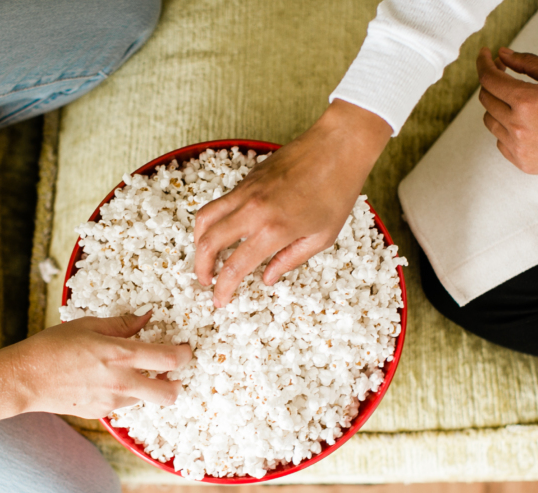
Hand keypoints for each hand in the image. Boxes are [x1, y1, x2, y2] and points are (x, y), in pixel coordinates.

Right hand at [12, 312, 192, 418]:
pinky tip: (104, 382)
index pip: (169, 359)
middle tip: (172, 374)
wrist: (25, 379)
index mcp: (121, 355)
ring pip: (145, 399)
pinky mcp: (101, 413)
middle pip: (168, 394)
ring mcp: (112, 402)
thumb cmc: (53, 346)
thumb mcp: (89, 326)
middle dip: (177, 384)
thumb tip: (146, 318)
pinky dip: (123, 393)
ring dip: (146, 387)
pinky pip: (122, 404)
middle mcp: (121, 382)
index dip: (185, 354)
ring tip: (129, 373)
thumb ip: (122, 324)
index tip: (185, 349)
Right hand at [193, 100, 391, 306]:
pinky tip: (224, 232)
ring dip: (199, 242)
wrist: (337, 147)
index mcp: (274, 230)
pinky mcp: (246, 179)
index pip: (234, 267)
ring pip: (205, 218)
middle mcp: (253, 210)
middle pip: (208, 243)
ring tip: (206, 257)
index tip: (219, 301)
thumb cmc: (337, 191)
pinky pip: (219, 203)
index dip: (222, 288)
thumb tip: (266, 278)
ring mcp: (246, 192)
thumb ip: (289, 260)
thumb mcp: (321, 237)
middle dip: (201, 268)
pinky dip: (212, 221)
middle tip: (206, 281)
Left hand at [476, 47, 537, 175]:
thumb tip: (503, 55)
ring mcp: (517, 147)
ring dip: (497, 106)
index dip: (483, 63)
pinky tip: (526, 123)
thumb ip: (529, 63)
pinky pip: (500, 141)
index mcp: (528, 102)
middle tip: (505, 74)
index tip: (484, 55)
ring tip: (519, 101)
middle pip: (486, 99)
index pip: (490, 80)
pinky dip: (506, 128)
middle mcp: (517, 126)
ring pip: (490, 121)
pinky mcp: (521, 162)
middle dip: (493, 82)